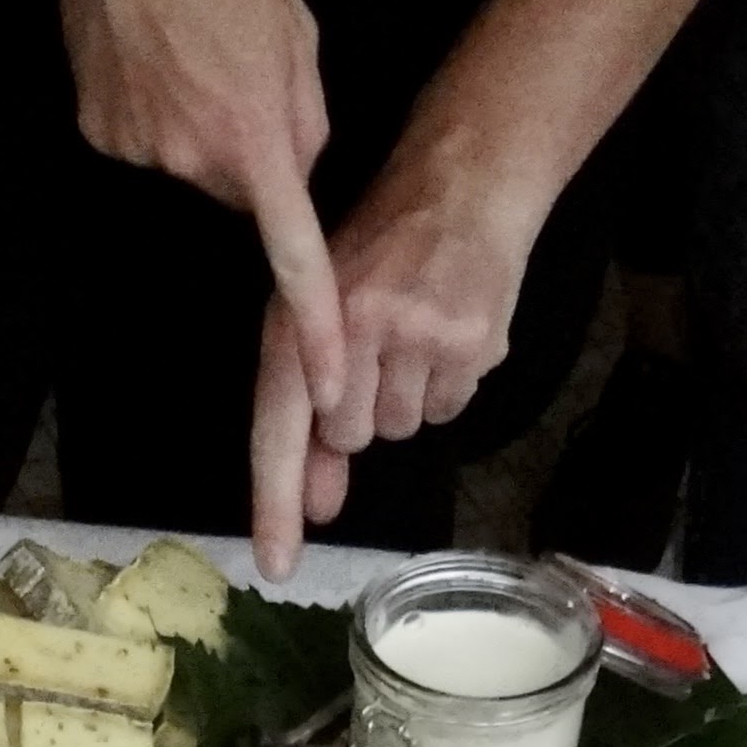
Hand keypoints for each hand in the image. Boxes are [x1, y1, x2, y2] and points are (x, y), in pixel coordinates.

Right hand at [45, 0, 350, 411]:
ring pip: (196, 165)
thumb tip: (299, 171)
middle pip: (244, 190)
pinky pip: (150, 141)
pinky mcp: (100, 131)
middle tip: (243, 72)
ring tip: (190, 46)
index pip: (294, 254)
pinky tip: (150, 53)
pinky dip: (157, 109)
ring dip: (204, 124)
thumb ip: (304, 114)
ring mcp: (138, 148)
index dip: (318, 324)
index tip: (330, 386)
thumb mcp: (293, 25)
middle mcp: (193, 156)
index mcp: (255, 132)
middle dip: (255, 153)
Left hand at [247, 138, 546, 576]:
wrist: (464, 182)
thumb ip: (311, 411)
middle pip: (350, 436)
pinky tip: (448, 333)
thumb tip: (312, 507)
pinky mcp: (470, 340)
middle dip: (362, 414)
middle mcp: (352, 325)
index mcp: (300, 314)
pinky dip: (448, 384)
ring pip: (403, 427)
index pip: (278, 425)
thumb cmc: (381, 251)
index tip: (277, 565)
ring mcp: (416, 333)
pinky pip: (449, 409)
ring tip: (416, 334)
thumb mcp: (323, 313)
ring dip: (409, 397)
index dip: (275, 500)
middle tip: (378, 353)